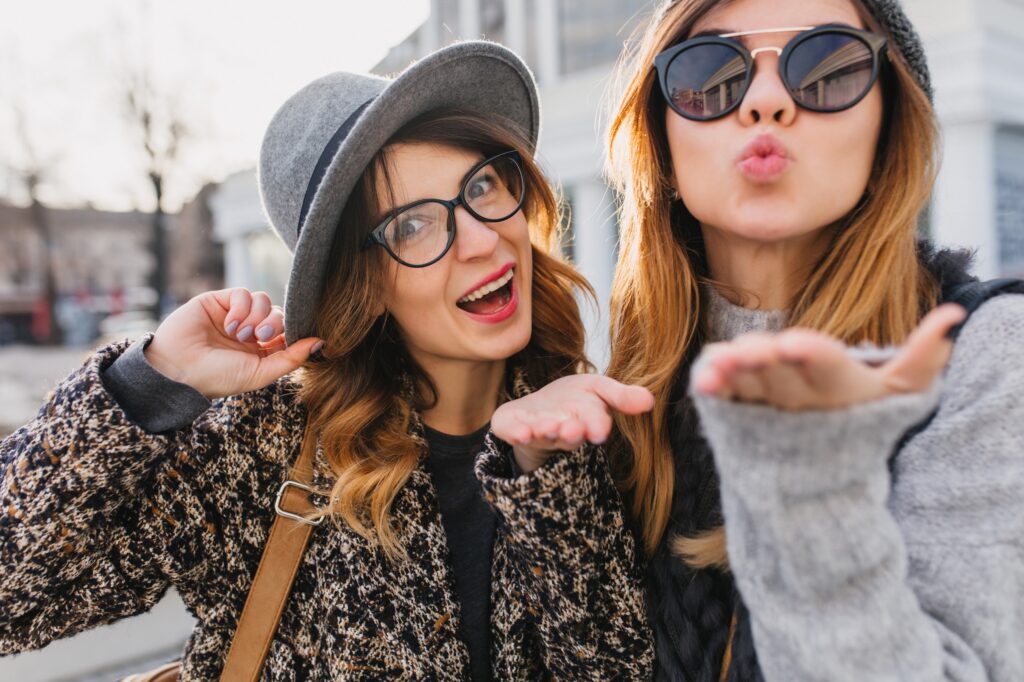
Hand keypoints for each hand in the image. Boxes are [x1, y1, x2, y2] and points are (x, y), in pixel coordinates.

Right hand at [143, 288, 322, 398]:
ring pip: (264, 300)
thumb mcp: (260, 373)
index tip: (287, 340)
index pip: (289, 333)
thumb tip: (321, 342)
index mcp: (262, 351)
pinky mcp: (219, 300)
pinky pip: (243, 292)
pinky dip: (242, 307)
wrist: (178, 369)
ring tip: (240, 334)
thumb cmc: (218, 377)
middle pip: (280, 314)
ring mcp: (235, 315)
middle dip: (275, 324)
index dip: (293, 333)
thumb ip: (291, 358)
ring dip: (257, 316)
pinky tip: (230, 324)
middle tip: (260, 337)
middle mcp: (250, 331)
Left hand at [491, 374, 654, 472]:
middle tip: (573, 430)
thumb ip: (621, 397)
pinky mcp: (511, 428)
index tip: (599, 431)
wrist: (540, 408)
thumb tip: (650, 401)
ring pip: (542, 435)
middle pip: (568, 435)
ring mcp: (536, 432)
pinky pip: (512, 432)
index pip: (594, 424)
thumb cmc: (574, 401)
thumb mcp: (599, 390)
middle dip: (571, 433)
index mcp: (586, 423)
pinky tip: (520, 432)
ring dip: (545, 431)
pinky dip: (516, 432)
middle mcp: (561, 432)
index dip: (596, 426)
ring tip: (547, 427)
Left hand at [692, 304, 966, 410]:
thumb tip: (954, 314)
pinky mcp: (740, 416)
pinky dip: (714, 390)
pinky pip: (724, 402)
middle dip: (765, 361)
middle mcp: (801, 401)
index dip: (812, 355)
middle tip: (749, 349)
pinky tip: (703, 377)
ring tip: (718, 363)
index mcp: (838, 387)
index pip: (827, 367)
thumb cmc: (862, 416)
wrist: (823, 472)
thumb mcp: (897, 393)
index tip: (794, 342)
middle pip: (782, 376)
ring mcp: (767, 410)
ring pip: (749, 389)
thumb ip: (922, 358)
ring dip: (732, 376)